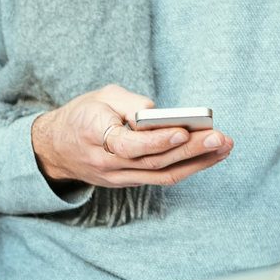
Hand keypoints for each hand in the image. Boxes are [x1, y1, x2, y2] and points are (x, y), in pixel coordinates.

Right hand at [31, 84, 232, 188]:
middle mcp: (106, 163)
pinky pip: (160, 178)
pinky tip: (209, 156)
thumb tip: (164, 117)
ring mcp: (117, 178)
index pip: (128, 145)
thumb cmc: (83, 115)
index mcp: (94, 135)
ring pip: (162, 175)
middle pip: (153, 162)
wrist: (55, 148)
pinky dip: (187, 168)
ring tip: (224, 147)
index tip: (183, 131)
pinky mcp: (128, 183)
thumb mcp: (102, 96)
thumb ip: (131, 104)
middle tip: (220, 138)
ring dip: (197, 163)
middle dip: (191, 150)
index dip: (157, 141)